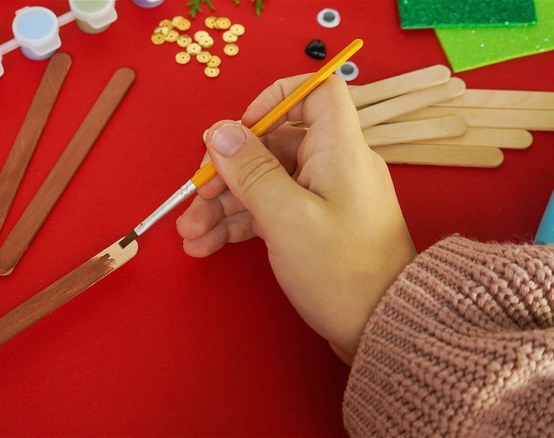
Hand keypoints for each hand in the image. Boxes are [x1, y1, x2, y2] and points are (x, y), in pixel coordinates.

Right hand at [176, 75, 416, 361]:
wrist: (382, 328)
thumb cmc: (343, 272)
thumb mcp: (286, 218)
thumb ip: (250, 171)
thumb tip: (219, 131)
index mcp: (338, 150)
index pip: (316, 93)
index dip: (274, 99)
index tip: (239, 129)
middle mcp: (331, 166)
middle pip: (271, 146)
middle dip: (226, 172)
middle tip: (195, 199)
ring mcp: (322, 197)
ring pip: (263, 183)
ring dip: (223, 205)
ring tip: (190, 235)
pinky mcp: (313, 224)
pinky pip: (269, 210)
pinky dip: (239, 224)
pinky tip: (207, 244)